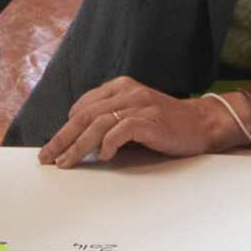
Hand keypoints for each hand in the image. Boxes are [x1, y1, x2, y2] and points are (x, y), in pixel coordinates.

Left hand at [40, 77, 241, 167]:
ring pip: (98, 124)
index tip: (52, 147)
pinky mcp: (150, 120)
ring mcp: (139, 105)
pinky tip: (102, 157)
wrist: (201, 124)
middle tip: (48, 157)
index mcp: (120, 87)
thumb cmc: (165, 124)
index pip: (82, 107)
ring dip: (78, 146)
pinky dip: (108, 144)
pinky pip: (121, 131)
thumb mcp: (133, 115)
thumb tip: (78, 142)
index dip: (64, 128)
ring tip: (67, 162)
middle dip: (62, 138)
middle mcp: (127, 92)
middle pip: (84, 115)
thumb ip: (109, 122)